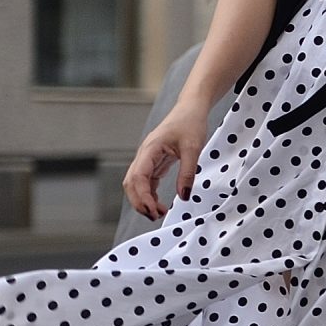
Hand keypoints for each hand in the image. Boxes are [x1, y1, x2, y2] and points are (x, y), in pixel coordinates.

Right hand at [125, 103, 210, 219]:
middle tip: (155, 217)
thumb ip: (188, 172)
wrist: (191, 109)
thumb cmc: (190, 123)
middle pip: (131, 183)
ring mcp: (147, 158)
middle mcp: (144, 155)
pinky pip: (147, 181)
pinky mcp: (155, 161)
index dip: (143, 197)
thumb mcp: (193, 148)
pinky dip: (150, 194)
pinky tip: (158, 204)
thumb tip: (184, 196)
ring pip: (136, 184)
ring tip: (158, 213)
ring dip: (143, 199)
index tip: (154, 210)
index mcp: (149, 150)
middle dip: (139, 202)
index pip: (138, 178)